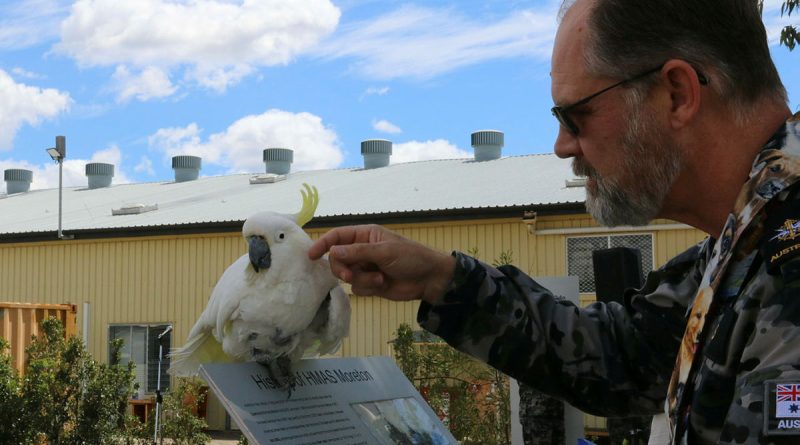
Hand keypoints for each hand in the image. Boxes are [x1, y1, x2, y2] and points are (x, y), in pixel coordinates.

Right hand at [308, 225, 455, 302]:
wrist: (428, 280)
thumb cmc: (410, 258)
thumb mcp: (384, 251)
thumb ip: (357, 252)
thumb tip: (332, 252)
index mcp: (365, 235)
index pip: (337, 236)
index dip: (323, 244)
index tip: (311, 255)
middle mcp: (362, 250)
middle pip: (337, 259)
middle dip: (342, 269)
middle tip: (348, 275)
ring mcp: (365, 267)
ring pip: (347, 276)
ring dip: (361, 279)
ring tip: (379, 279)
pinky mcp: (370, 283)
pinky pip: (357, 287)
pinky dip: (368, 287)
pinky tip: (383, 284)